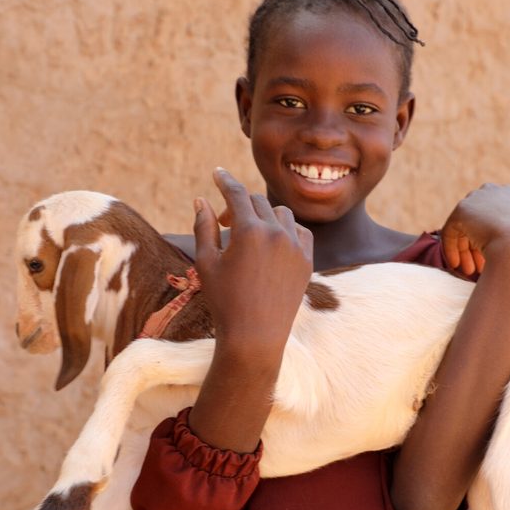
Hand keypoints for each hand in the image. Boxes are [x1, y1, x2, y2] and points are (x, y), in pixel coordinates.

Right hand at [193, 168, 313, 353]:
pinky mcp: (307, 261)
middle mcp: (276, 233)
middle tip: (226, 223)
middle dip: (240, 206)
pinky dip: (287, 230)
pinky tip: (274, 242)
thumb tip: (202, 199)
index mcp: (249, 231)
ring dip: (264, 216)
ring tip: (250, 235)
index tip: (217, 173)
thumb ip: (204, 227)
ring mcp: (295, 246)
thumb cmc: (224, 300)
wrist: (255, 336)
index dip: (225, 180)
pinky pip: (300, 232)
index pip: (237, 193)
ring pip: (281, 214)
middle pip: (258, 202)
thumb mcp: (206, 262)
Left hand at [441, 183, 509, 275]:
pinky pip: (452, 231)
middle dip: (476, 246)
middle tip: (477, 267)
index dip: (491, 238)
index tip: (490, 257)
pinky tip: (456, 264)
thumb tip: (507, 247)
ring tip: (468, 271)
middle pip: (477, 221)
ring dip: (465, 250)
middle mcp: (492, 191)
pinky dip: (452, 248)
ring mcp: (476, 198)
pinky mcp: (462, 210)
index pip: (493, 217)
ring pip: (464, 227)